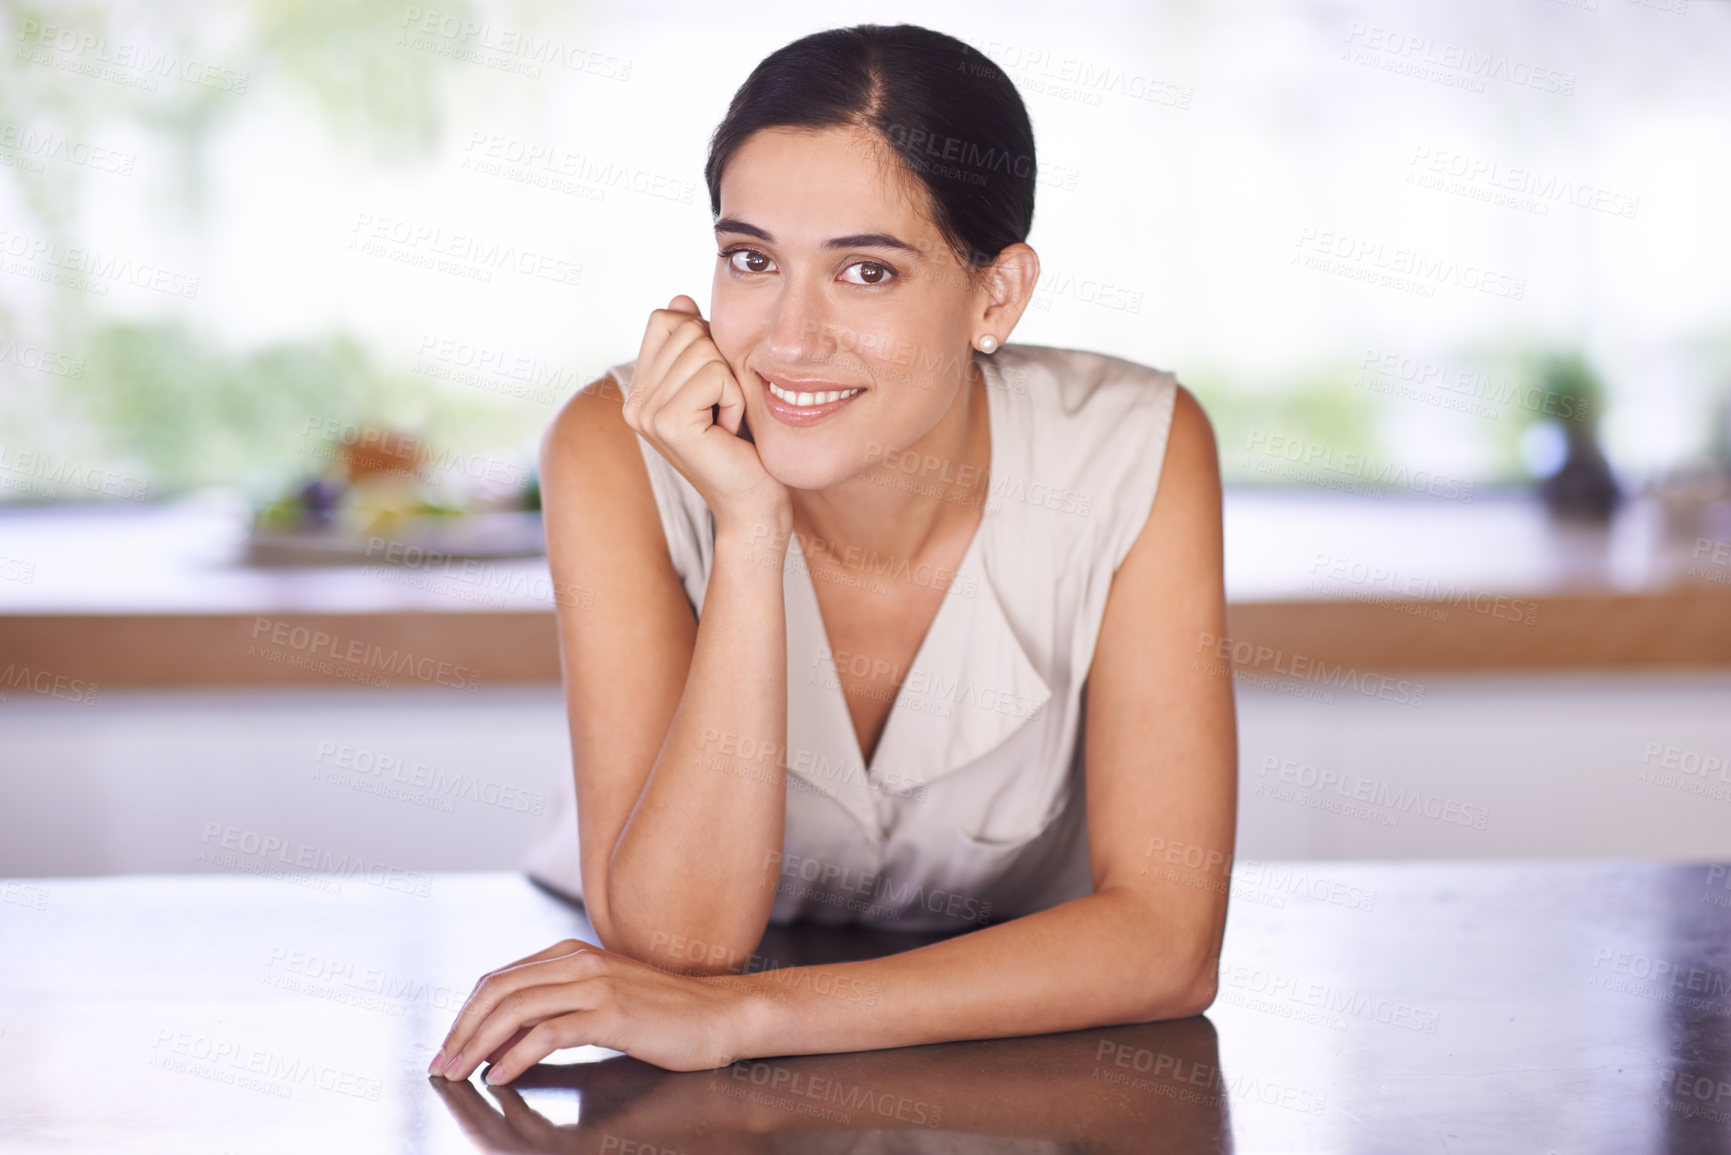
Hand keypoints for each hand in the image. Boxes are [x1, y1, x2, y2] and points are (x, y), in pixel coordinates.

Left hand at [429, 937, 754, 1080]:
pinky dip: (516, 1056)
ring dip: (478, 1044)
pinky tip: (502, 1075)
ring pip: (515, 1008)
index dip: (466, 1014)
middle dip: (461, 1030)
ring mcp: (596, 984)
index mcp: (573, 955)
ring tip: (461, 1074)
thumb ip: (561, 1006)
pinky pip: (548, 1032)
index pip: (500, 979)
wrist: (722, 1015)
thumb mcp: (605, 999)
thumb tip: (508, 1038)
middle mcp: (579, 962)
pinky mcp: (612, 1013)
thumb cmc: (667, 1014)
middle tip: (442, 1065)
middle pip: (498, 991)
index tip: (449, 1046)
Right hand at [623, 295, 790, 531]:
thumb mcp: (718, 383)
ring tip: (725, 422)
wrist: (755, 502)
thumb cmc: (745, 444)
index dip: (704, 339)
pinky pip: (715, 374)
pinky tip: (729, 431)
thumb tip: (679, 299)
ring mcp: (645, 414)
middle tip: (723, 410)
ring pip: (703, 348)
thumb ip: (695, 343)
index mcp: (639, 390)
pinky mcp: (669, 424)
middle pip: (686, 327)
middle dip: (721, 363)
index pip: (666, 319)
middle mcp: (633, 403)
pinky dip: (735, 398)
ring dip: (730, 383)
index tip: (715, 388)